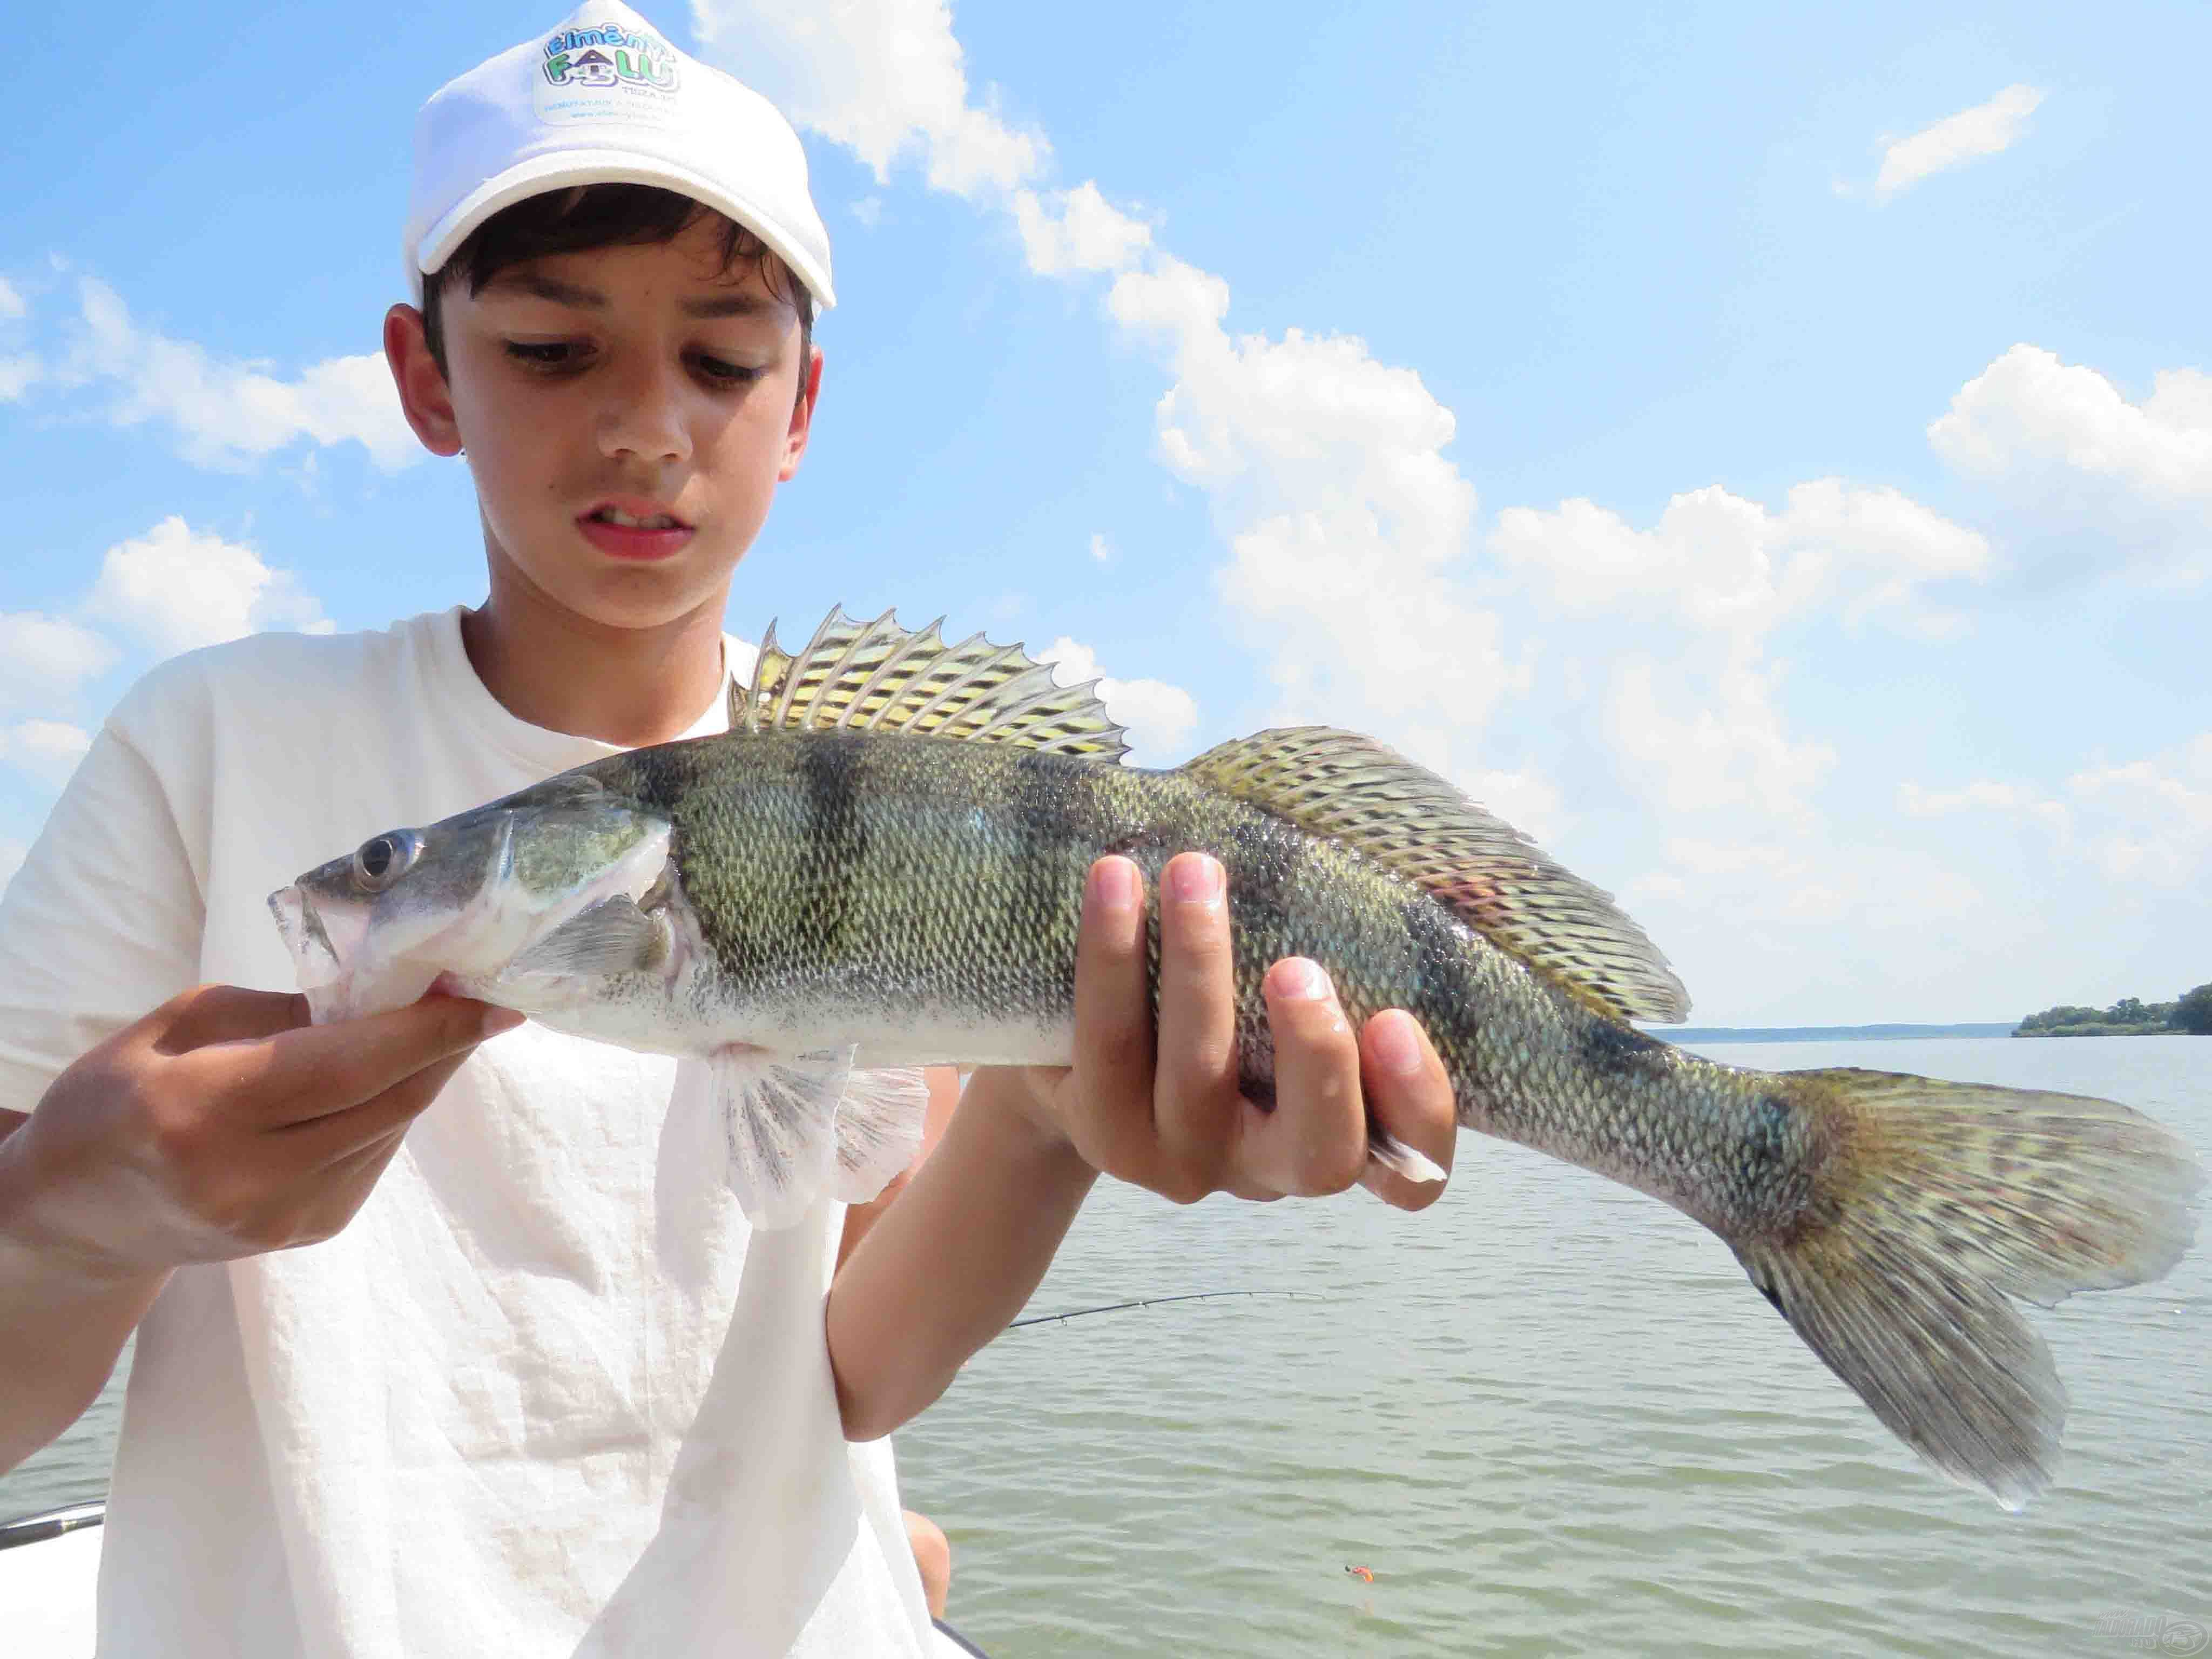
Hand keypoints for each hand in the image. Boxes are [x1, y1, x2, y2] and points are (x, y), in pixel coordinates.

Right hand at [2, 985, 521, 1281]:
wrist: (78, 1212)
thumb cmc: (120, 1095)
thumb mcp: (182, 1024)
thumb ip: (287, 1012)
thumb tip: (390, 994)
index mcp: (200, 1112)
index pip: (345, 1068)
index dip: (428, 1031)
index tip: (489, 997)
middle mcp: (245, 1178)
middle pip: (385, 1102)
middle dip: (445, 1047)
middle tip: (483, 997)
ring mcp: (279, 1218)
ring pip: (390, 1130)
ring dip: (423, 1075)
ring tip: (440, 1025)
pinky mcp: (305, 1232)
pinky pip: (373, 1156)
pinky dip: (391, 1110)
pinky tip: (387, 1078)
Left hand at [1009, 852, 1456, 1209]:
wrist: (1092, 1051)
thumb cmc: (1231, 1002)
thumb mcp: (1297, 989)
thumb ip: (1358, 955)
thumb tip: (1450, 864)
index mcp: (1343, 1139)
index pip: (1414, 1172)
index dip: (1418, 1107)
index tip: (1397, 1020)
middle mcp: (1269, 1167)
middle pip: (1318, 1153)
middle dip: (1315, 1057)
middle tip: (1297, 966)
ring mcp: (1184, 1161)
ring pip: (1197, 1081)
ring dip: (1198, 967)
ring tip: (1195, 871)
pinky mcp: (1106, 1132)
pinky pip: (1108, 1047)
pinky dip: (1111, 959)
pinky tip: (1117, 878)